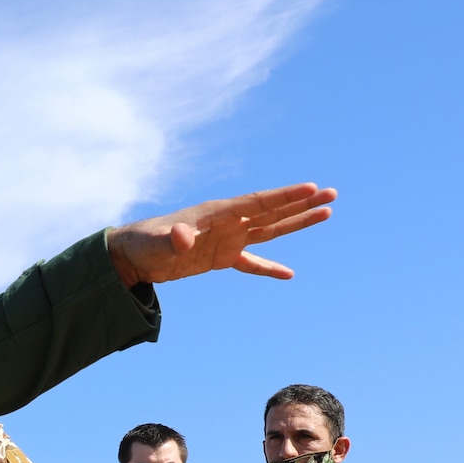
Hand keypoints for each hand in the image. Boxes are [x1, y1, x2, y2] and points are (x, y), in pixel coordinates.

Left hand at [107, 184, 335, 284]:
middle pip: (272, 211)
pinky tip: (289, 274)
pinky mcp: (221, 257)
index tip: (312, 188)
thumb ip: (173, 238)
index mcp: (217, 213)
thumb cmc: (144, 243)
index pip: (257, 203)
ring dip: (296, 222)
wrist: (131, 254)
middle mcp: (227, 222)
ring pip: (269, 230)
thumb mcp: (157, 242)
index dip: (285, 196)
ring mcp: (226, 239)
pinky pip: (251, 262)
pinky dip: (269, 268)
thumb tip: (184, 237)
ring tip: (326, 213)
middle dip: (302, 203)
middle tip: (332, 194)